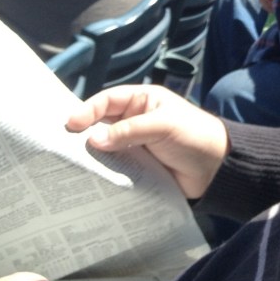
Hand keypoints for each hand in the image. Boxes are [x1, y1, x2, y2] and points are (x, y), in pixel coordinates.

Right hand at [66, 85, 229, 198]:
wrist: (217, 169)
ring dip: (93, 156)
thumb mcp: (162, 126)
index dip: (88, 110)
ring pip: (107, 148)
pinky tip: (90, 181)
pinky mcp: (139, 168)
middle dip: (85, 134)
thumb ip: (129, 131)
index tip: (71, 125)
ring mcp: (136, 145)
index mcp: (143, 101)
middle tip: (62, 147)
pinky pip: (116, 167)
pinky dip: (104, 172)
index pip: (109, 100)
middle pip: (103, 124)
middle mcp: (136, 120)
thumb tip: (93, 140)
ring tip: (71, 167)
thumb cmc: (193, 136)